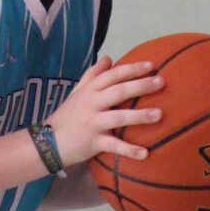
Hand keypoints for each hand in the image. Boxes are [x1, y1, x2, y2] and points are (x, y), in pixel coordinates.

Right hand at [46, 56, 162, 167]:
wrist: (48, 142)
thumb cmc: (67, 115)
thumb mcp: (78, 91)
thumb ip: (93, 74)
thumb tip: (109, 57)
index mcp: (90, 90)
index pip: (113, 75)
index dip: (132, 69)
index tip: (151, 65)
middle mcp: (92, 103)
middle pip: (118, 91)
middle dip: (141, 86)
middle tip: (161, 82)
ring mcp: (93, 123)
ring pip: (119, 117)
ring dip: (139, 115)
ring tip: (159, 114)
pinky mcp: (93, 142)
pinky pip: (114, 146)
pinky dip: (129, 150)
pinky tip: (145, 153)